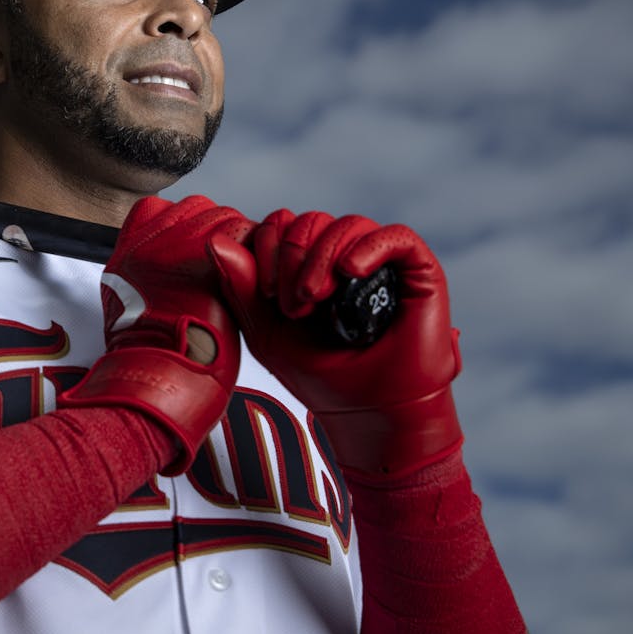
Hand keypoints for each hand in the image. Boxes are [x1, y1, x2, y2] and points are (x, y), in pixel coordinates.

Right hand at [60, 195, 248, 473]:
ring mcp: (171, 246)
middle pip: (192, 208)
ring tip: (246, 273)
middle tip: (232, 265)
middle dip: (218, 229)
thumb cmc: (152, 361)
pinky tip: (255, 277)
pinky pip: (240, 233)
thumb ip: (149, 281)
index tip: (197, 245)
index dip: (182, 222)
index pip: (154, 210)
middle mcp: (144, 244)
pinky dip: (254, 251)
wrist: (157, 376)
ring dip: (240, 239)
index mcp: (125, 257)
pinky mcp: (202, 254)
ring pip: (220, 216)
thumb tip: (171, 273)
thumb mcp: (131, 315)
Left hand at [206, 209, 462, 474]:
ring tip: (315, 299)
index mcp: (308, 267)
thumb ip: (241, 287)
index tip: (266, 292)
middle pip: (310, 220)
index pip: (283, 225)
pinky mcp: (417, 271)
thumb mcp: (267, 332)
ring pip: (346, 224)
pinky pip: (395, 236)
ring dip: (321, 258)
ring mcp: (381, 262)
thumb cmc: (320, 376)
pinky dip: (368, 248)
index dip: (268, 245)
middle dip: (292, 256)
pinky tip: (350, 273)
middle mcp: (344, 258)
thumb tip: (215, 241)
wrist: (368, 412)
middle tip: (292, 304)